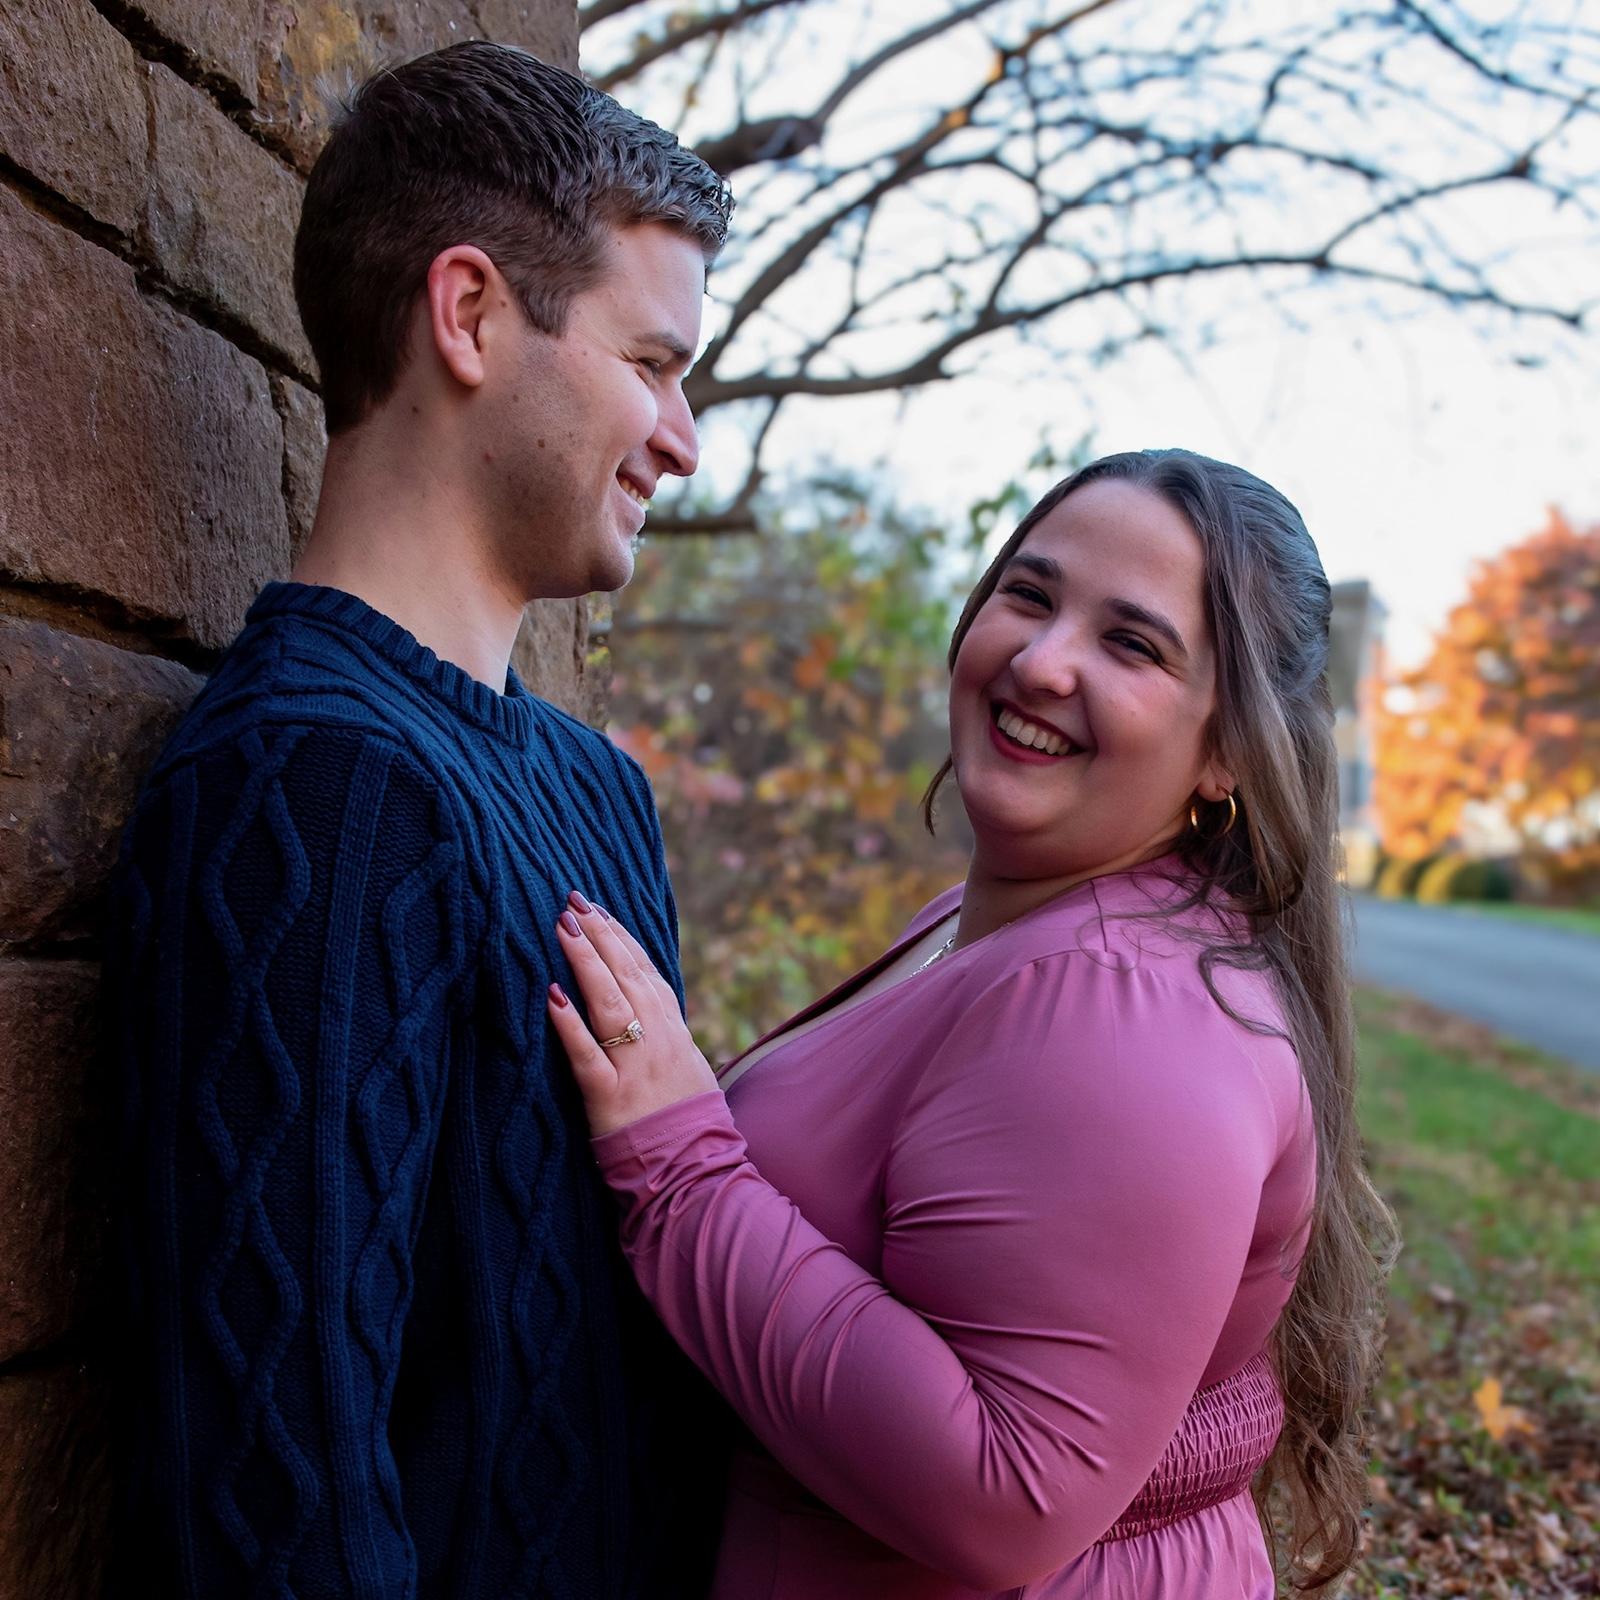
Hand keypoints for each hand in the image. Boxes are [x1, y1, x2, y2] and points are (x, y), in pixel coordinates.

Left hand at [547, 892, 720, 1136]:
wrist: (696, 1173)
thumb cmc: (690, 1125)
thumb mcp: (689, 1068)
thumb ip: (668, 1034)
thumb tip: (650, 1006)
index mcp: (673, 1031)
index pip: (646, 971)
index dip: (621, 937)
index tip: (598, 909)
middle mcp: (656, 1040)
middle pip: (627, 975)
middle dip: (599, 934)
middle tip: (573, 901)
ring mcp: (634, 1067)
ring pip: (609, 1003)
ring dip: (585, 961)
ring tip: (563, 927)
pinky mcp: (610, 1098)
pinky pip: (586, 1056)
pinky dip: (569, 1024)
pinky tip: (551, 995)